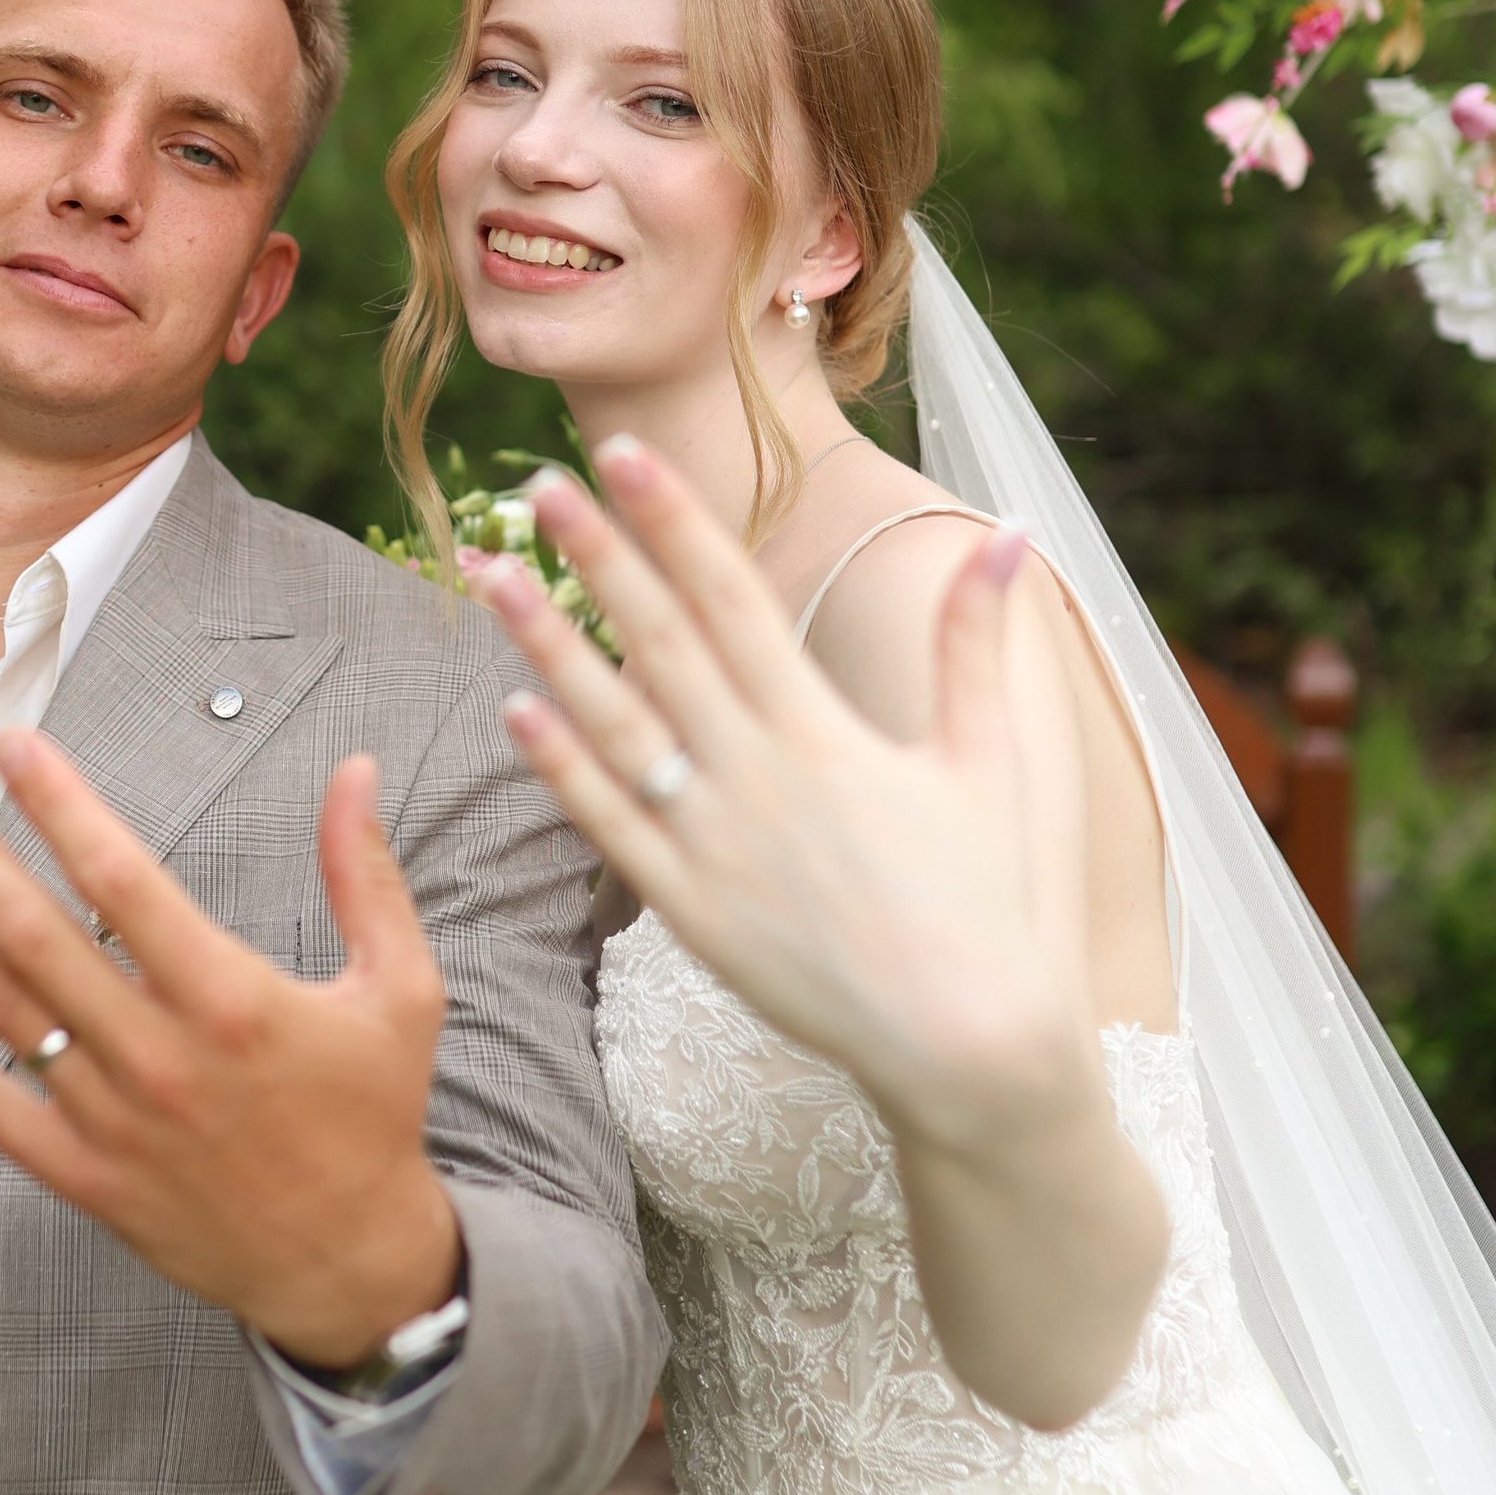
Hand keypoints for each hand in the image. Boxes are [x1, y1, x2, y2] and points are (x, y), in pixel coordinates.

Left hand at [0, 737, 462, 1366]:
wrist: (348, 1259)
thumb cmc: (373, 1117)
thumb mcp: (399, 989)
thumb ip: (366, 876)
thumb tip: (355, 772)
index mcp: (232, 1001)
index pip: (119, 880)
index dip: (58, 805)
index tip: (16, 749)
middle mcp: (160, 1056)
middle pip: (34, 933)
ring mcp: (112, 1120)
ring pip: (3, 1006)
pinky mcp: (84, 1175)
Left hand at [467, 438, 1096, 1156]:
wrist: (965, 1039)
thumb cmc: (987, 900)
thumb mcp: (990, 759)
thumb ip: (977, 642)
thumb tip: (1003, 529)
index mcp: (823, 732)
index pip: (731, 598)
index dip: (673, 520)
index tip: (623, 455)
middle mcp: (756, 778)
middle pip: (658, 642)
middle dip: (596, 555)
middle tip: (535, 484)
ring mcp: (713, 846)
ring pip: (611, 725)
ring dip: (546, 646)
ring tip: (491, 577)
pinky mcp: (690, 914)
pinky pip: (609, 829)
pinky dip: (561, 769)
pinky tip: (514, 712)